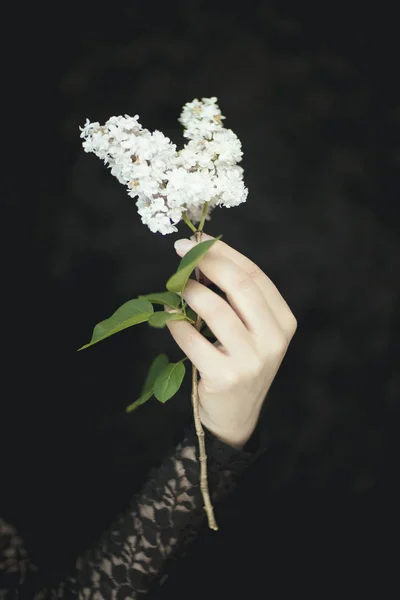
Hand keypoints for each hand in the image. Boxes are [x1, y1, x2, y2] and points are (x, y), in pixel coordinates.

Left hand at [167, 233, 296, 449]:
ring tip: (177, 287)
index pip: (255, 275)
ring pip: (215, 309)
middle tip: (182, 250)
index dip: (224, 253)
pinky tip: (169, 319)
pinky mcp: (226, 376)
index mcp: (283, 322)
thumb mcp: (250, 331)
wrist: (235, 415)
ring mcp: (252, 360)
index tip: (199, 239)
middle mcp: (273, 339)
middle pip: (240, 285)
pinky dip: (175, 324)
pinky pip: (192, 340)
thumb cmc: (240, 363)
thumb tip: (201, 257)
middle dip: (208, 261)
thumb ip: (235, 298)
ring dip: (190, 291)